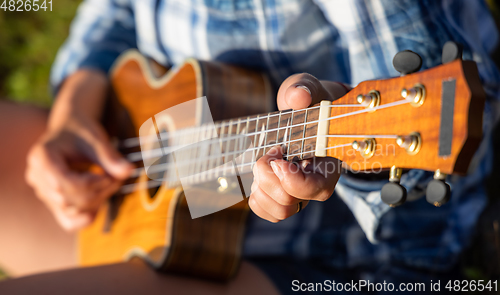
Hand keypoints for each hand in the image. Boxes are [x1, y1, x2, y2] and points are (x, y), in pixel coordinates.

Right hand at [25, 70, 132, 230]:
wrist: (71, 131)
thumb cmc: (81, 132)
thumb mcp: (96, 139)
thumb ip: (110, 157)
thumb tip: (129, 171)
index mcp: (41, 157)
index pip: (65, 184)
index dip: (92, 184)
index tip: (110, 174)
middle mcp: (36, 177)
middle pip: (69, 200)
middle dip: (99, 192)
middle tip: (117, 178)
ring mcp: (42, 192)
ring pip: (71, 211)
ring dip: (97, 202)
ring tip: (110, 183)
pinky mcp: (53, 202)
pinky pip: (68, 222)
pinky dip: (86, 217)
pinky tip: (100, 204)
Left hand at [248, 73, 348, 221]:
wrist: (307, 113)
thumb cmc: (310, 102)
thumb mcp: (308, 88)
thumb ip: (304, 88)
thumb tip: (298, 97)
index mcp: (330, 164)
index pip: (315, 189)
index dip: (290, 179)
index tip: (277, 155)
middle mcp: (317, 186)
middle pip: (289, 201)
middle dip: (268, 175)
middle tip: (271, 150)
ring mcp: (300, 196)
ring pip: (279, 211)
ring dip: (261, 187)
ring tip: (265, 163)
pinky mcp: (284, 199)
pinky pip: (267, 211)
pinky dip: (257, 197)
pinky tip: (261, 176)